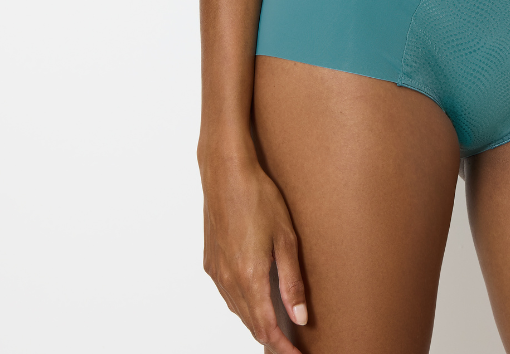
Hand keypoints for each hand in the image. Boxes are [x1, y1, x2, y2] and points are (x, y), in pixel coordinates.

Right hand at [200, 143, 307, 351]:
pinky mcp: (210, 261)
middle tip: (292, 344)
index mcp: (248, 277)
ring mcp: (216, 272)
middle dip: (271, 337)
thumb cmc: (259, 197)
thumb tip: (299, 316)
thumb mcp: (285, 238)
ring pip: (237, 310)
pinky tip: (255, 298)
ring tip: (278, 325)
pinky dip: (242, 304)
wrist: (226, 173)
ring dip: (256, 321)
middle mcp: (228, 280)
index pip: (266, 327)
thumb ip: (291, 281)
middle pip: (250, 323)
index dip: (282, 347)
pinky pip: (227, 294)